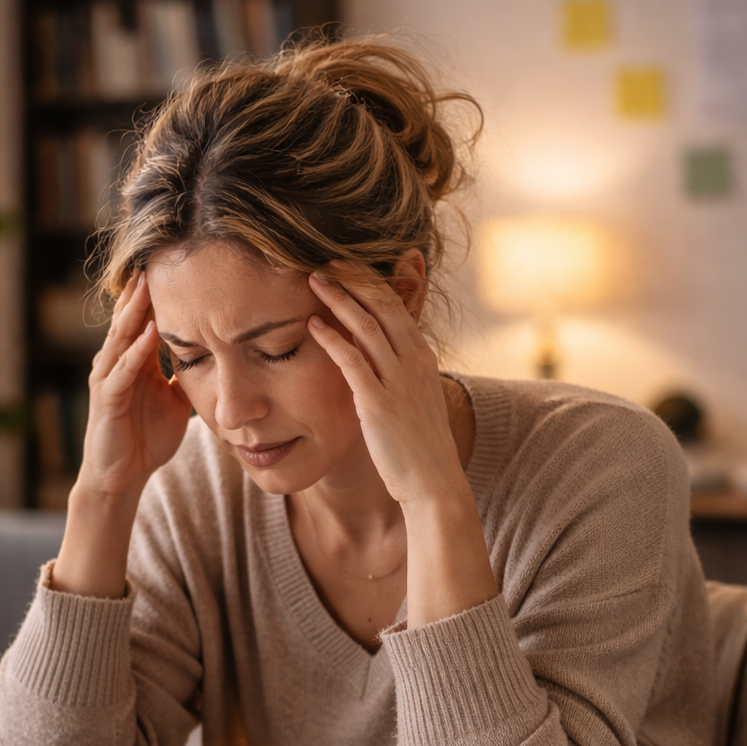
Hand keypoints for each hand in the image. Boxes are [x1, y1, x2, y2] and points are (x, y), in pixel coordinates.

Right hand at [75, 272, 190, 502]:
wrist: (123, 477)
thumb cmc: (146, 439)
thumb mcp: (177, 401)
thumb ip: (189, 377)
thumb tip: (218, 357)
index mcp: (135, 361)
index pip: (146, 319)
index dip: (160, 294)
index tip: (181, 267)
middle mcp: (117, 363)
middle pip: (131, 318)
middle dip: (143, 289)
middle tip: (158, 255)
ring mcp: (109, 379)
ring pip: (122, 337)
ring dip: (135, 311)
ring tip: (148, 283)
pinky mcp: (106, 401)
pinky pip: (121, 371)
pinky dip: (136, 351)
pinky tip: (150, 333)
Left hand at [307, 262, 463, 509]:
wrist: (434, 484)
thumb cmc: (420, 449)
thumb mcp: (415, 402)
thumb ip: (399, 377)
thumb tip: (379, 363)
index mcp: (423, 358)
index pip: (397, 306)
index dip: (370, 282)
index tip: (346, 267)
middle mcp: (414, 362)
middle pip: (383, 304)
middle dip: (353, 278)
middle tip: (326, 260)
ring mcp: (398, 381)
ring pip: (367, 325)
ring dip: (338, 298)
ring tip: (313, 280)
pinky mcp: (380, 404)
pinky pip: (352, 361)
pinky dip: (331, 338)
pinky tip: (312, 324)